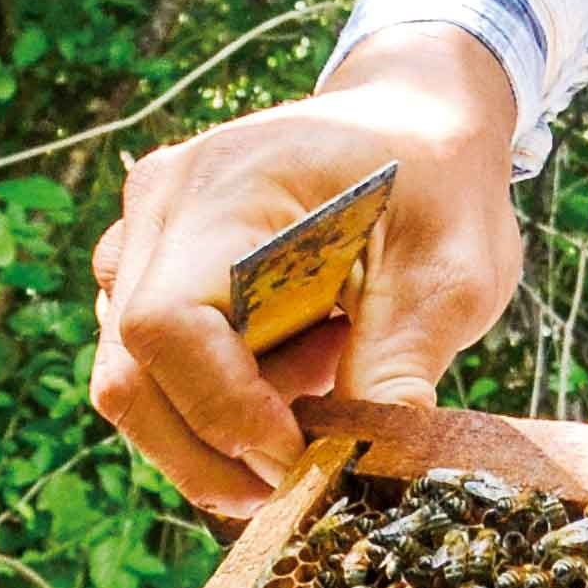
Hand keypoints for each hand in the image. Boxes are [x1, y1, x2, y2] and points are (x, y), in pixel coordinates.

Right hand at [90, 23, 530, 517]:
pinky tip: (301, 363)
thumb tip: (372, 471)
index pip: (165, 324)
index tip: (305, 456)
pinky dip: (218, 401)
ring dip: (221, 425)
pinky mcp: (151, 267)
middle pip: (130, 372)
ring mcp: (143, 236)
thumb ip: (407, 361)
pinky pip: (151, 366)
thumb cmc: (441, 180)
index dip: (222, 411)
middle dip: (218, 448)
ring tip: (327, 370)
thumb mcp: (456, 268)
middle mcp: (160, 206)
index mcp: (227, 187)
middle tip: (317, 460)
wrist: (416, 116)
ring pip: (133, 382)